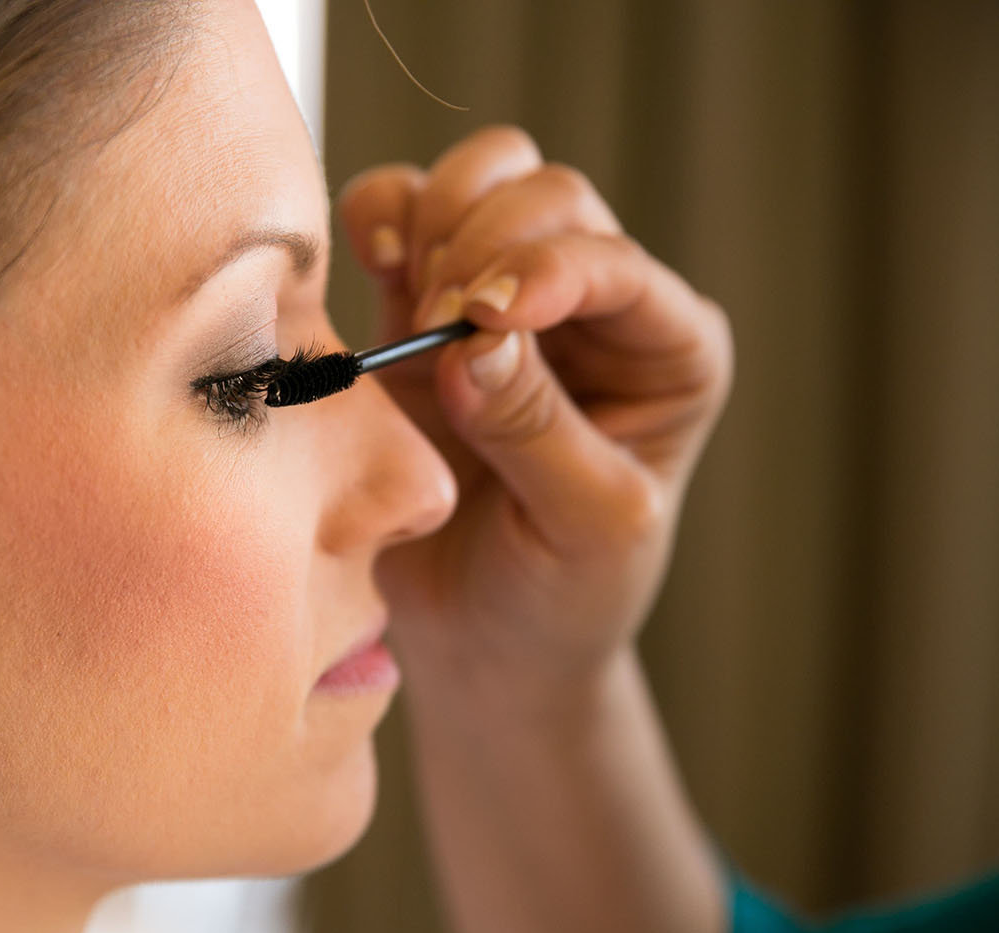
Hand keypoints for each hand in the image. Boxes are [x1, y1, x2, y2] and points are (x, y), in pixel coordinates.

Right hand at [337, 126, 733, 692]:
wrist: (482, 646)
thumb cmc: (559, 597)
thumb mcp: (583, 529)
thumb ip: (538, 431)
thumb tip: (473, 340)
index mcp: (666, 353)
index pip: (614, 263)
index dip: (546, 270)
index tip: (477, 318)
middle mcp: (593, 310)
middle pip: (549, 198)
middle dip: (484, 245)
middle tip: (436, 331)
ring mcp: (502, 302)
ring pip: (481, 181)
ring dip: (434, 220)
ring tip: (409, 306)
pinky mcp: (417, 313)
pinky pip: (400, 216)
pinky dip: (377, 216)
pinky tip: (370, 262)